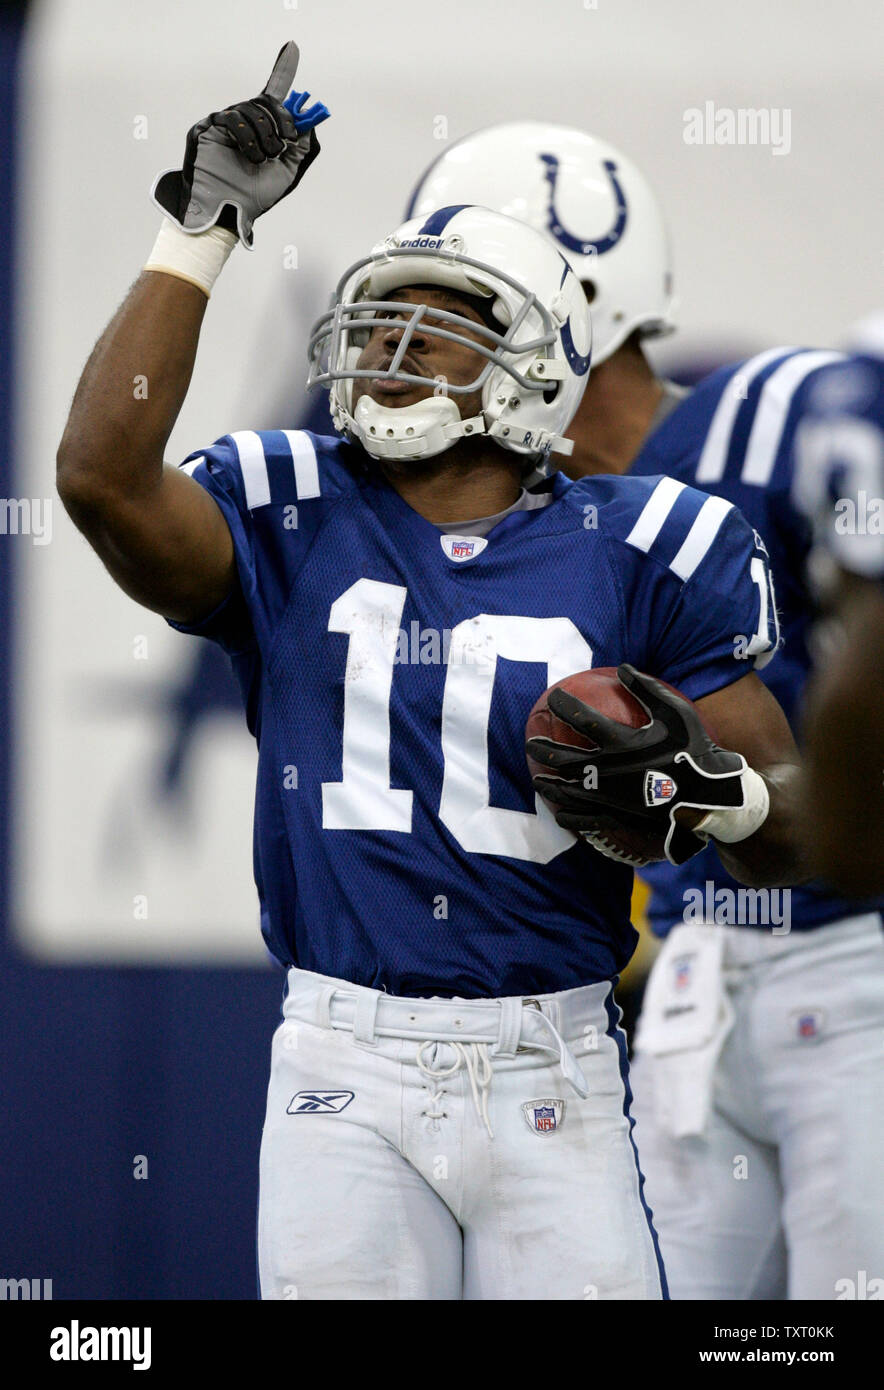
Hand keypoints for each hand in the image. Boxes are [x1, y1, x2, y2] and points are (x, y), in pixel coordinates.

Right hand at [151, 41, 329, 247]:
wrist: (230, 212)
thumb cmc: (255, 195)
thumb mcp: (288, 172)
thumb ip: (300, 147)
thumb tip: (308, 122)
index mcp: (262, 129)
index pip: (274, 94)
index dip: (283, 70)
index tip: (293, 47)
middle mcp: (244, 121)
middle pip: (266, 102)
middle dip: (281, 120)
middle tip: (285, 142)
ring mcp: (224, 123)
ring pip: (250, 109)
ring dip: (264, 135)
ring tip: (263, 158)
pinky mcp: (207, 128)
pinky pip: (232, 118)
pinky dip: (247, 137)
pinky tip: (251, 156)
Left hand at [527, 663, 748, 865]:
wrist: (709, 795)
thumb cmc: (694, 750)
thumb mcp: (676, 712)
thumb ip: (647, 689)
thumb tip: (623, 666)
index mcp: (622, 742)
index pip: (582, 720)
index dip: (564, 706)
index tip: (553, 698)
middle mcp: (609, 769)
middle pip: (564, 758)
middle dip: (543, 749)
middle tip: (531, 742)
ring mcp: (610, 796)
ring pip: (568, 789)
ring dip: (549, 782)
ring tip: (536, 777)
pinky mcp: (617, 815)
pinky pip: (585, 817)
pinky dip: (568, 813)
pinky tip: (559, 811)